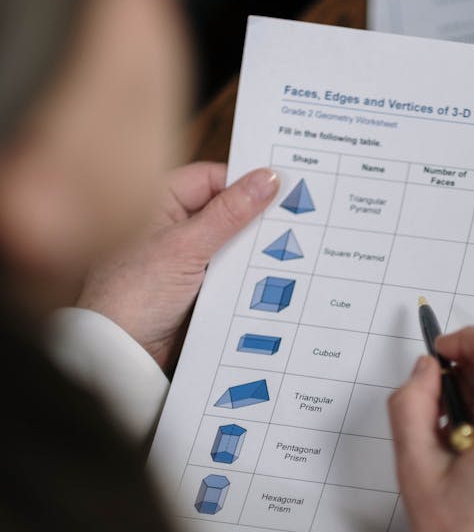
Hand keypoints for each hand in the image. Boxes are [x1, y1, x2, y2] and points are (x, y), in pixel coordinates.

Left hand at [77, 162, 277, 371]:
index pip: (211, 178)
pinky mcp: (196, 287)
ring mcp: (185, 257)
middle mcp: (171, 226)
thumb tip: (266, 179)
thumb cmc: (134, 294)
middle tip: (294, 218)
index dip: (244, 182)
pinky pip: (230, 272)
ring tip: (288, 249)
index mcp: (158, 202)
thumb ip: (229, 213)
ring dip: (253, 250)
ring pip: (231, 244)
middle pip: (224, 210)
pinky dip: (247, 274)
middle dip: (254, 218)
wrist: (120, 353)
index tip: (282, 187)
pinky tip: (270, 275)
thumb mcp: (186, 247)